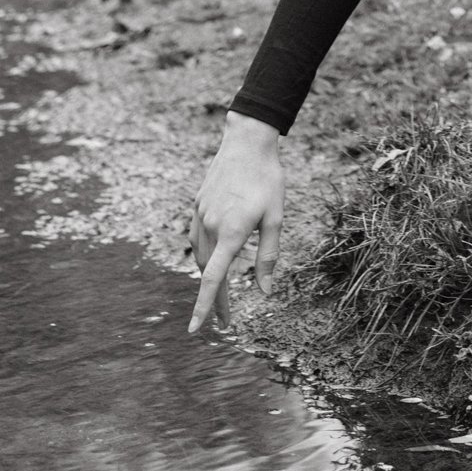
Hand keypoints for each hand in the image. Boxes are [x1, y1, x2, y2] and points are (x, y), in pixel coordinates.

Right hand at [189, 113, 283, 333]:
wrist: (247, 141)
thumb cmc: (268, 179)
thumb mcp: (276, 217)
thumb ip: (269, 256)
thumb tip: (265, 290)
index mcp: (232, 231)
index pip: (214, 278)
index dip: (205, 306)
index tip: (196, 329)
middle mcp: (212, 225)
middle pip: (208, 272)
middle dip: (214, 299)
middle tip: (224, 323)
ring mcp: (201, 214)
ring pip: (200, 255)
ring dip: (209, 277)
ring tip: (220, 294)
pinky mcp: (197, 205)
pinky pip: (197, 238)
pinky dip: (204, 255)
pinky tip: (214, 259)